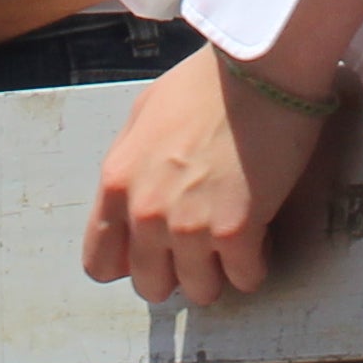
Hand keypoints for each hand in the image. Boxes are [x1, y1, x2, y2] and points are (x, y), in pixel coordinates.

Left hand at [84, 44, 331, 306]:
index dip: (130, 263)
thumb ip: (130, 167)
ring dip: (218, 271)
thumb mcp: (144, 116)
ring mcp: (190, 226)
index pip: (100, 263)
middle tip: (200, 243)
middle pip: (150, 287)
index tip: (154, 251)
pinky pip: (245, 280)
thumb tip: (132, 201)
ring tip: (232, 237)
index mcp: (117, 183)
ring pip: (200, 292)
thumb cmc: (206, 84)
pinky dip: (255, 264)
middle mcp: (146, 213)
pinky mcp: (237, 232)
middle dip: (176, 270)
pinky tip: (260, 233)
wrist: (262, 69)